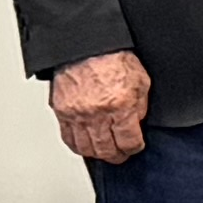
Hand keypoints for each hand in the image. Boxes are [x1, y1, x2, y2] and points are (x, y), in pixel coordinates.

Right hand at [49, 50, 151, 165]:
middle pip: (106, 149)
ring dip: (97, 154)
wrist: (88, 46)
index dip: (135, 148)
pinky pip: (67, 138)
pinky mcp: (61, 111)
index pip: (129, 141)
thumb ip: (141, 107)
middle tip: (121, 155)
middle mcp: (96, 113)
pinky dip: (78, 146)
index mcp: (120, 105)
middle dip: (117, 156)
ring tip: (105, 152)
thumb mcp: (141, 82)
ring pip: (85, 148)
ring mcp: (76, 114)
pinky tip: (86, 145)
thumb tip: (137, 125)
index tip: (136, 147)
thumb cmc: (115, 59)